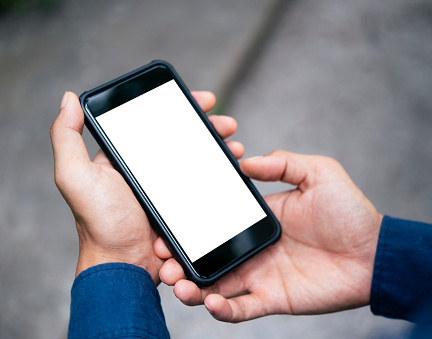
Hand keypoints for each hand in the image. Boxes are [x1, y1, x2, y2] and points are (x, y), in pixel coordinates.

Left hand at [51, 91, 242, 283]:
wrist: (124, 265)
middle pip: (183, 138)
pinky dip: (219, 176)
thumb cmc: (99, 222)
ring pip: (198, 160)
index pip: (156, 121)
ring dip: (218, 149)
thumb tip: (70, 99)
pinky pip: (204, 185)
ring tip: (235, 146)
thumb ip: (66, 137)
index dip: (180, 106)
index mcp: (124, 157)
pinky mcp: (182, 206)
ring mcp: (167, 188)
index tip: (205, 100)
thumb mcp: (75, 176)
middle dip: (208, 126)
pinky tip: (232, 171)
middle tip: (227, 124)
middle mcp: (146, 169)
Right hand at [155, 150, 382, 321]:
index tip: (166, 223)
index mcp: (259, 218)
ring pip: (216, 285)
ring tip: (177, 283)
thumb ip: (282, 163)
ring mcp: (261, 274)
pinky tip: (210, 301)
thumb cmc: (350, 211)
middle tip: (162, 258)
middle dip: (181, 259)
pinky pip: (240, 309)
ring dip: (192, 287)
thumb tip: (244, 161)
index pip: (215, 222)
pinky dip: (221, 310)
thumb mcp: (318, 173)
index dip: (189, 225)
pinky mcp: (273, 298)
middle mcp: (254, 247)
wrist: (374, 252)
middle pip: (208, 256)